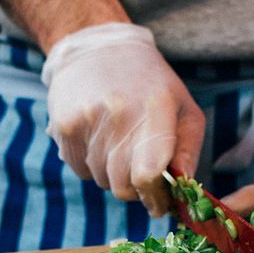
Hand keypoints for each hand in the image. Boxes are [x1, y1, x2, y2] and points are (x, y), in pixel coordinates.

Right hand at [42, 23, 204, 215]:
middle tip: (141, 173)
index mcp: (156, 107)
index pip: (149, 173)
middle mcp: (119, 113)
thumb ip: (188, 150)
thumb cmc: (149, 84)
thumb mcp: (182, 106)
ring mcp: (88, 120)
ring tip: (118, 143)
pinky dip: (92, 165)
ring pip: (102, 181)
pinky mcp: (64, 127)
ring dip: (113, 174)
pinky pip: (81, 171)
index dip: (154, 198)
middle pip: (124, 186)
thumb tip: (183, 189)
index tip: (159, 204)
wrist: (96, 48)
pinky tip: (99, 139)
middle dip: (136, 190)